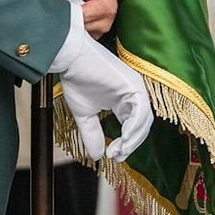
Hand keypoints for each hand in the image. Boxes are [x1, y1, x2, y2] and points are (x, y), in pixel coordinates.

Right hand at [45, 0, 153, 160]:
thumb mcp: (85, 115)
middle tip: (117, 156)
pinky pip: (140, 112)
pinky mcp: (133, 85)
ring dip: (132, 140)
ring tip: (118, 150)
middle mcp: (135, 94)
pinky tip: (122, 139)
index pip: (134, 127)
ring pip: (144, 121)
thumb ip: (93, 134)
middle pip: (142, 126)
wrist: (70, 58)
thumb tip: (96, 157)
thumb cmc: (77, 79)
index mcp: (126, 100)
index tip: (113, 156)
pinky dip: (133, 129)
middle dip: (131, 145)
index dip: (126, 144)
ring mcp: (136, 89)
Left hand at [62, 0, 118, 36]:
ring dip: (73, 21)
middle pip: (79, 25)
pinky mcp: (95, 34)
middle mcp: (105, 21)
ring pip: (78, 31)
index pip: (81, 15)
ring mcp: (100, 30)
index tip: (62, 4)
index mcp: (105, 7)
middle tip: (67, 4)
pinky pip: (81, 34)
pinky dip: (76, 26)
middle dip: (70, 16)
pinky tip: (77, 16)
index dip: (69, 10)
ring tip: (74, 9)